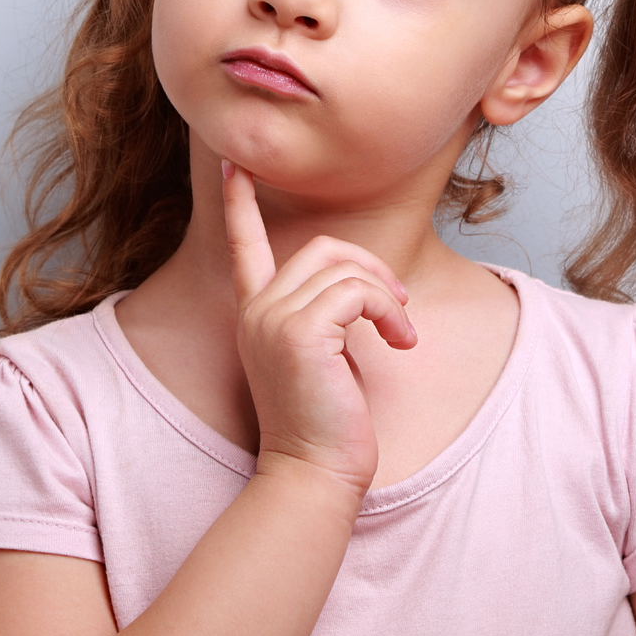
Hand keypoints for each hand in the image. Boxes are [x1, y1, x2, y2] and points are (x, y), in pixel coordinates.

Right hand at [222, 161, 417, 498]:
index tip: (233, 163)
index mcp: (255, 313)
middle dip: (372, 268)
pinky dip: (389, 311)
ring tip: (402, 334)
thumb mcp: (320, 357)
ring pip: (346, 268)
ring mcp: (273, 319)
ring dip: (388, 297)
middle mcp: (256, 310)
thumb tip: (363, 286)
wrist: (315, 472)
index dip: (240, 202)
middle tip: (399, 306)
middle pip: (323, 248)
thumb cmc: (327, 423)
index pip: (244, 244)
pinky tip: (399, 343)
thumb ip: (325, 314)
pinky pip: (358, 292)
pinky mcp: (300, 332)